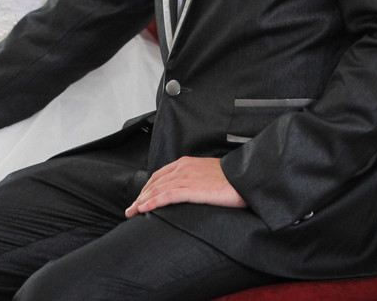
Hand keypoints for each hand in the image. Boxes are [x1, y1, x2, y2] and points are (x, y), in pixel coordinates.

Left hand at [124, 157, 245, 217]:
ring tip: (132, 213)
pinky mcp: (191, 189)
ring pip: (157, 190)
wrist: (245, 177)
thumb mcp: (208, 173)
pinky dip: (152, 203)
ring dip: (141, 202)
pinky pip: (166, 196)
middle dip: (140, 197)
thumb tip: (188, 190)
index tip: (140, 199)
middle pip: (154, 183)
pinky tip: (144, 209)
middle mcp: (182, 168)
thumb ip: (194, 178)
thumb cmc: (231, 178)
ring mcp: (186, 177)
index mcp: (186, 163)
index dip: (147, 188)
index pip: (159, 175)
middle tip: (131, 210)